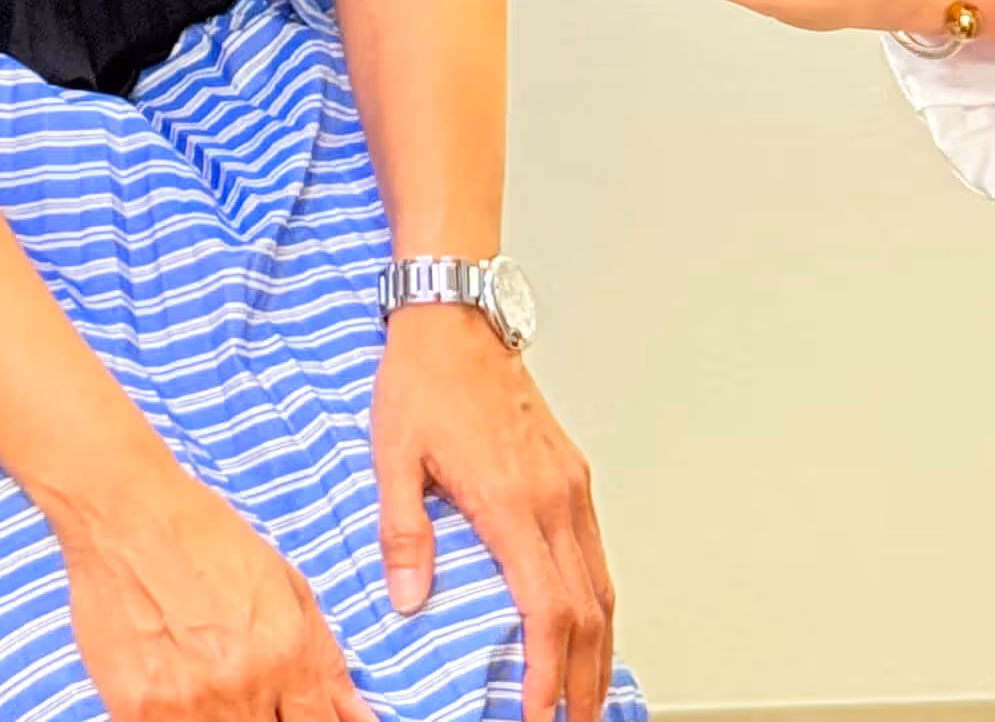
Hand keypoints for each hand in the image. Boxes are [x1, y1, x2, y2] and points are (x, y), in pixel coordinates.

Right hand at [53, 455, 369, 721]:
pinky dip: (183, 719)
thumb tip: (359, 717)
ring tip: (212, 680)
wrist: (125, 512)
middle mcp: (242, 686)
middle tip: (249, 685)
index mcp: (286, 652)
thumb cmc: (207, 537)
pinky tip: (180, 687)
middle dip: (269, 718)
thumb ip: (325, 659)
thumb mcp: (283, 583)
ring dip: (226, 718)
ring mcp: (188, 705)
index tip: (293, 710)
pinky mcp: (138, 712)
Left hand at [373, 305, 612, 721]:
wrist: (456, 313)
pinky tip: (588, 624)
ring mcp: (568, 485)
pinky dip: (599, 603)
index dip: (547, 673)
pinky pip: (596, 552)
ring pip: (601, 586)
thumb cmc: (423, 376)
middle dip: (583, 680)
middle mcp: (552, 497)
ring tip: (584, 694)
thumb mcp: (393, 453)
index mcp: (509, 500)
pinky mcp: (571, 472)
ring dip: (599, 649)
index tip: (537, 713)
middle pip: (587, 612)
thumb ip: (403, 531)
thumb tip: (409, 599)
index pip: (545, 610)